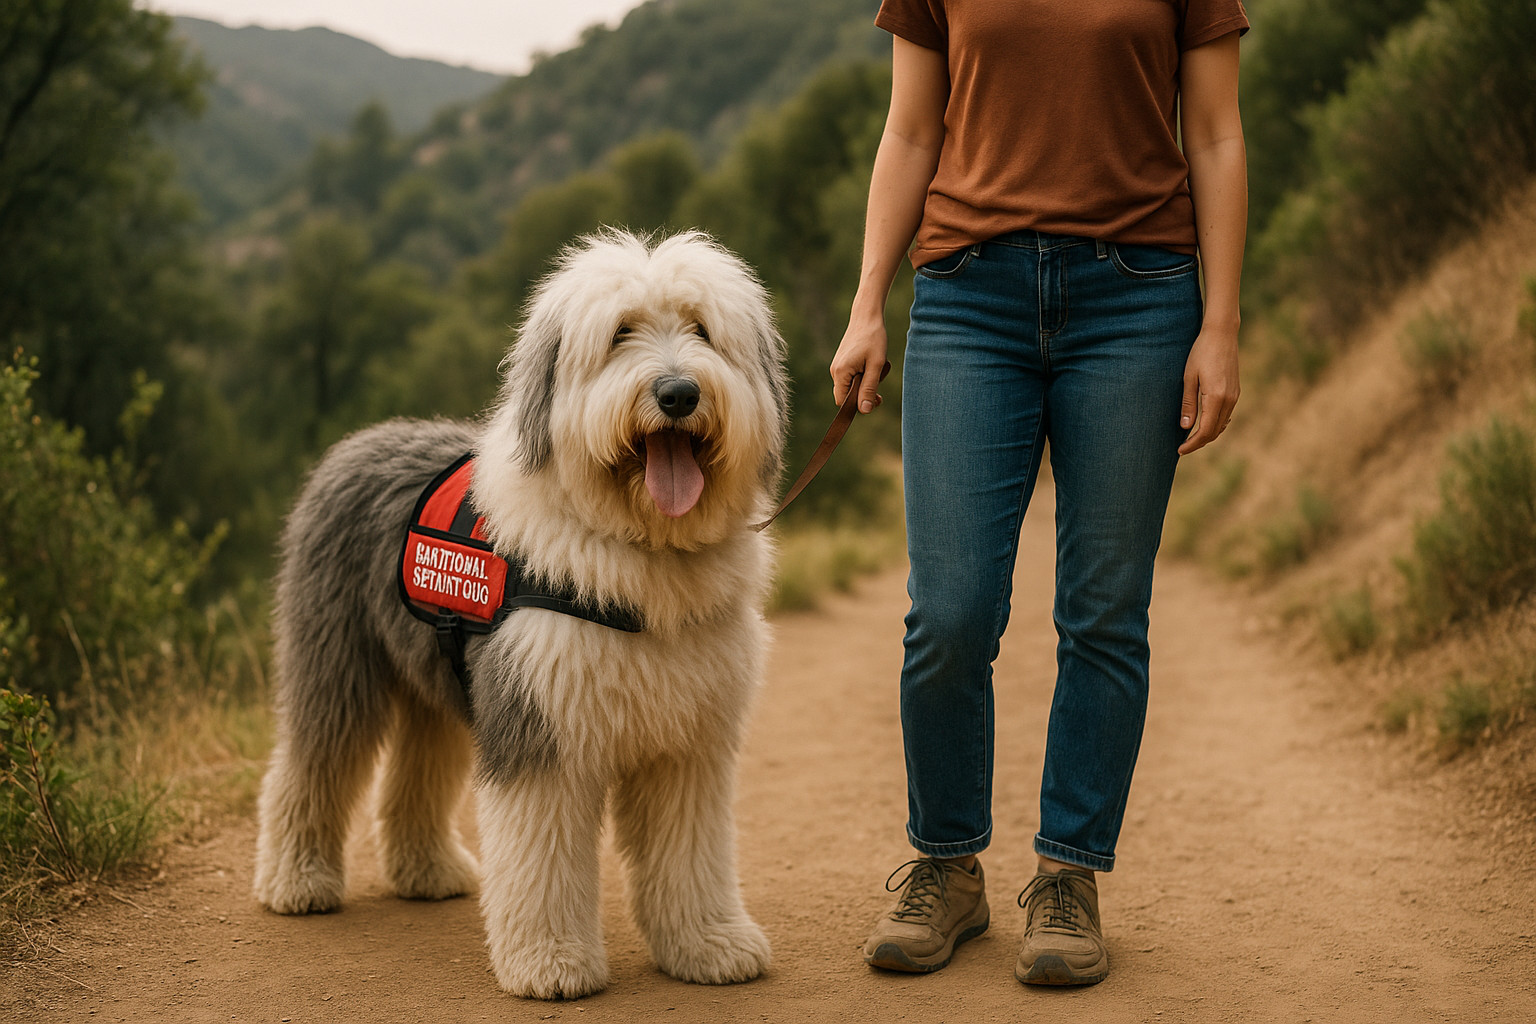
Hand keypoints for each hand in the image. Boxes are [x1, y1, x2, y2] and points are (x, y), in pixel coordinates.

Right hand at [830, 313, 889, 413]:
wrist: (867, 317)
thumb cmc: (873, 339)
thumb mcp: (876, 366)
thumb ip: (869, 389)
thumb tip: (865, 411)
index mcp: (840, 372)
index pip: (843, 402)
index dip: (858, 405)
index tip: (876, 399)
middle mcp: (834, 371)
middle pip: (846, 396)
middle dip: (863, 395)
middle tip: (879, 388)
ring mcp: (837, 366)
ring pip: (850, 386)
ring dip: (864, 384)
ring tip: (876, 369)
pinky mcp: (842, 362)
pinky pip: (850, 377)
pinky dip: (862, 376)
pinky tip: (871, 364)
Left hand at [1177, 326, 1239, 454]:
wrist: (1222, 334)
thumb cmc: (1201, 353)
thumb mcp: (1189, 378)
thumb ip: (1188, 403)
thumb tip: (1186, 427)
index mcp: (1216, 398)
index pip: (1205, 431)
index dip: (1192, 444)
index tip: (1179, 450)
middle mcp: (1229, 400)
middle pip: (1215, 431)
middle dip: (1199, 442)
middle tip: (1182, 447)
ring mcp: (1235, 396)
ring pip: (1222, 425)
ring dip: (1208, 434)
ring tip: (1191, 439)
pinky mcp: (1236, 391)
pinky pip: (1226, 415)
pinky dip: (1216, 424)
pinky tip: (1205, 424)